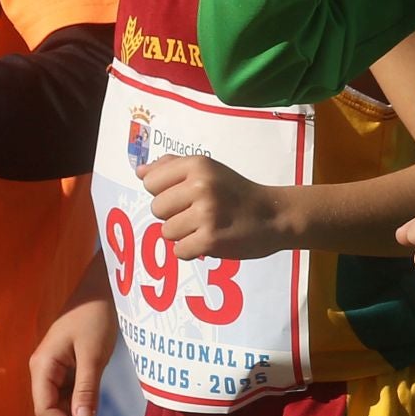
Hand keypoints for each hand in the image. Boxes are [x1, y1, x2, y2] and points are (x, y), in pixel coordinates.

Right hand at [29, 263, 116, 415]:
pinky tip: (92, 401)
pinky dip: (78, 400)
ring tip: (93, 415)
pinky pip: (67, 390)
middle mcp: (42, 368)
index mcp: (42, 365)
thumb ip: (86, 388)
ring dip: (73, 412)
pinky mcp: (65, 365)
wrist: (101, 290)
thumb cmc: (96, 317)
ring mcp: (53, 367)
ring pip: (58, 400)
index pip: (43, 408)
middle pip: (48, 407)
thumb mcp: (93, 354)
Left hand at [142, 154, 290, 260]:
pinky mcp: (210, 240)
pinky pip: (179, 251)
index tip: (185, 195)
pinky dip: (192, 250)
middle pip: (157, 208)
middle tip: (198, 213)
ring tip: (205, 227)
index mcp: (198, 164)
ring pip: (166, 232)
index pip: (151, 181)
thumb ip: (173, 167)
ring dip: (183, 234)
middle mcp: (200, 186)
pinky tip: (209, 240)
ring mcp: (205, 214)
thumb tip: (140, 172)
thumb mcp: (210, 169)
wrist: (274, 215)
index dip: (164, 192)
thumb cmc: (237, 192)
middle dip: (173, 214)